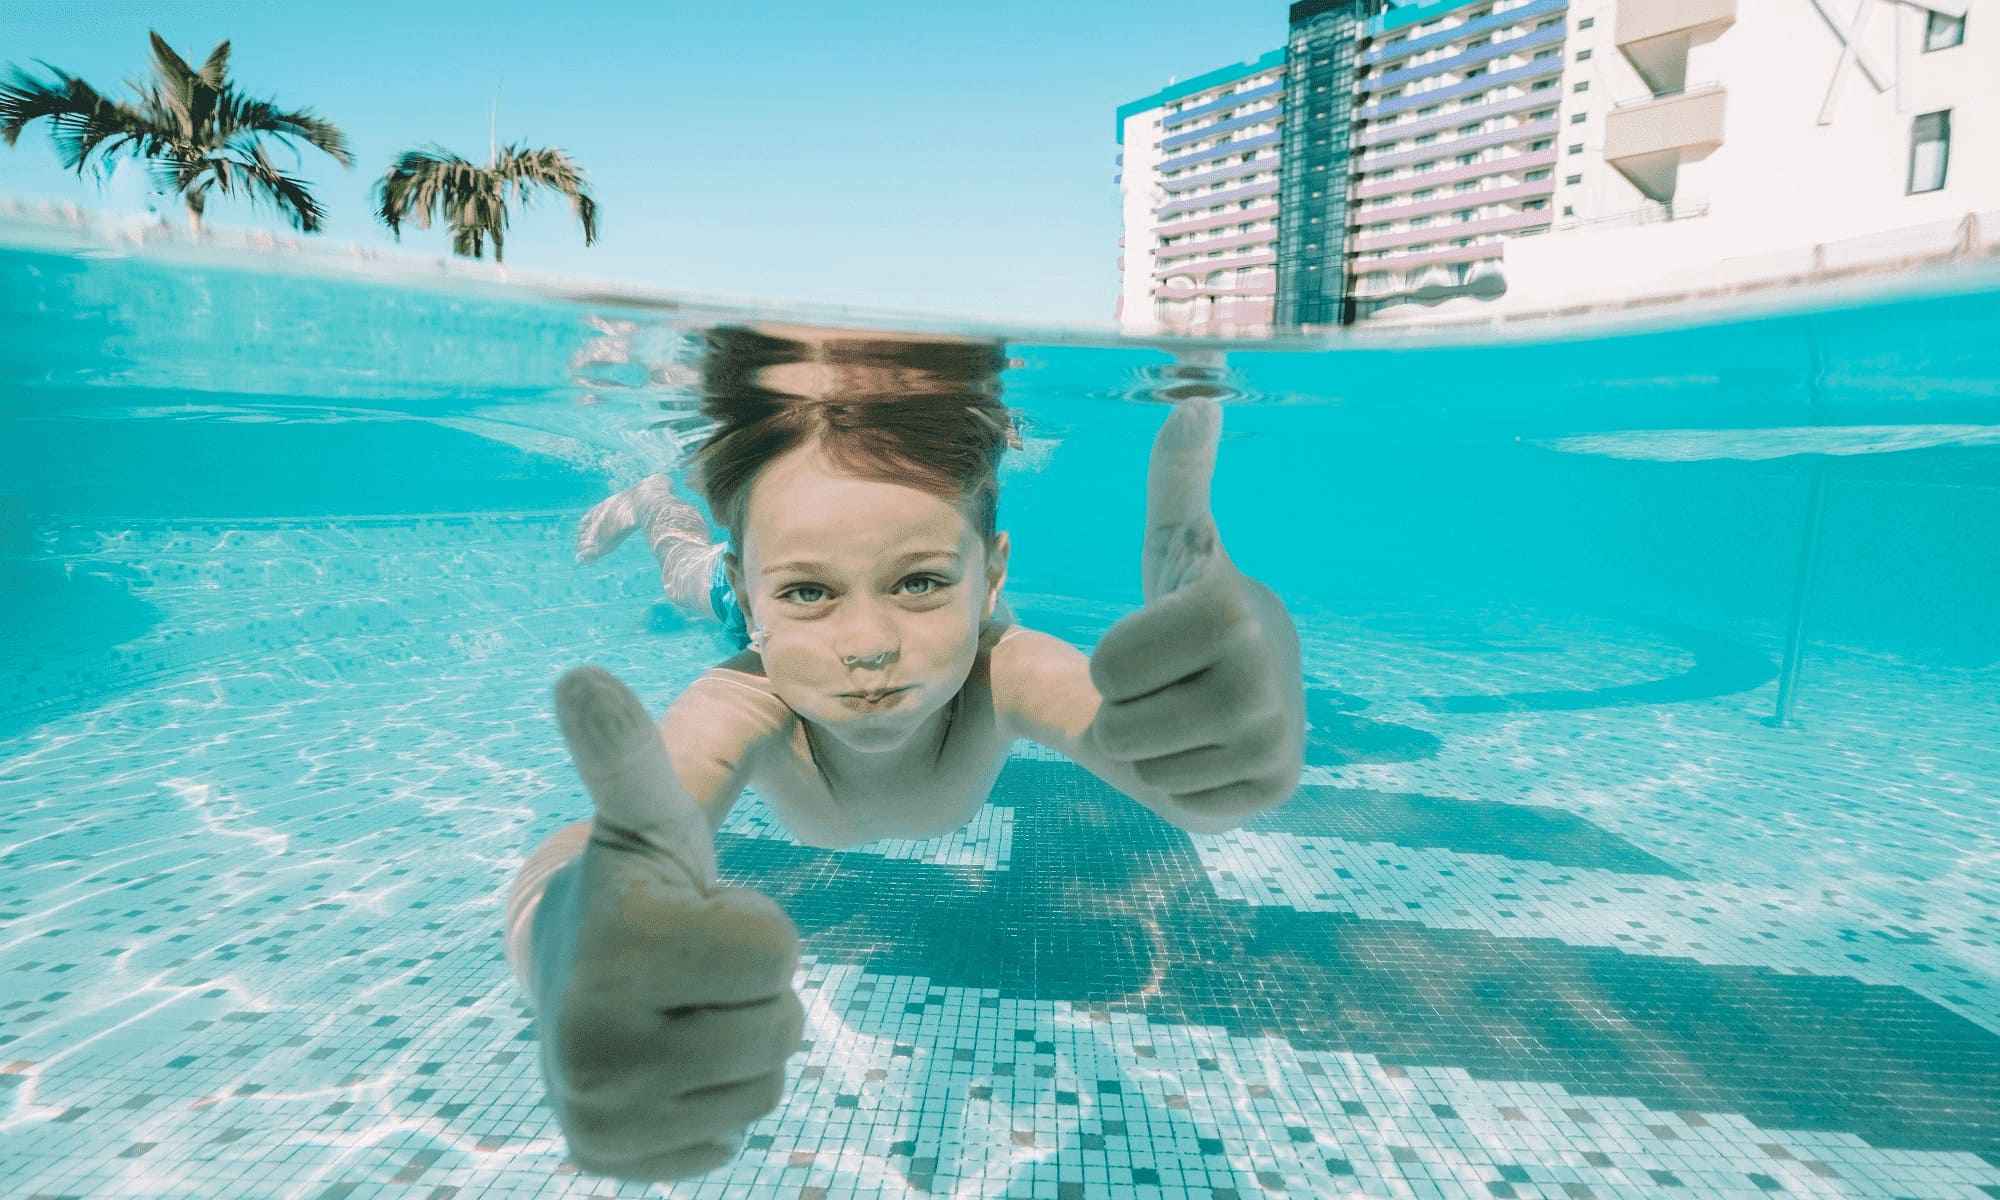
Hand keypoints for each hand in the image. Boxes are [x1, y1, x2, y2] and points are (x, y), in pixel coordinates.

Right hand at [533, 666, 804, 1180]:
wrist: (561, 975)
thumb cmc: (636, 885)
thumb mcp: (647, 818)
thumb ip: (630, 753)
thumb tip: (580, 676)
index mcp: (619, 944)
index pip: (779, 955)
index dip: (752, 927)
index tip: (691, 913)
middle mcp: (593, 1042)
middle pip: (782, 1032)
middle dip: (755, 995)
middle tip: (689, 971)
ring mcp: (596, 1113)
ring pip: (765, 1094)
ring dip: (741, 1051)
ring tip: (679, 1013)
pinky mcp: (605, 1161)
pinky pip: (726, 1143)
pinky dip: (711, 1109)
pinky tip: (665, 1069)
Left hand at [1082, 398, 1304, 833]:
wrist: (1259, 679)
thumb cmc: (1194, 609)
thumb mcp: (1178, 543)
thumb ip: (1176, 478)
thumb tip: (1195, 405)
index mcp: (1229, 611)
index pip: (1107, 667)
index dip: (1115, 660)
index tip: (1158, 642)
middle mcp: (1263, 681)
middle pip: (1120, 726)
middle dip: (1129, 709)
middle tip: (1172, 683)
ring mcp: (1274, 743)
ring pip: (1145, 768)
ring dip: (1154, 746)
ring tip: (1190, 713)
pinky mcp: (1275, 791)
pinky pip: (1180, 800)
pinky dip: (1184, 781)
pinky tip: (1212, 748)